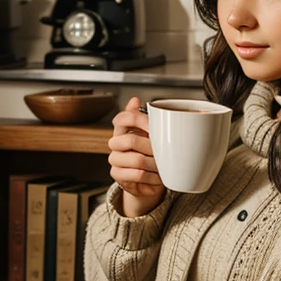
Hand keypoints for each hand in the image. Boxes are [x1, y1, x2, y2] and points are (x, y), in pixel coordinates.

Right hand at [108, 96, 165, 217]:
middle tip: (165, 152)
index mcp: (122, 129)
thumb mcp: (149, 134)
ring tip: (164, 166)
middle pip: (131, 140)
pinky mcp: (117, 175)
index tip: (156, 127)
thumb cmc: (148, 154)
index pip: (123, 118)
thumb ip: (145, 117)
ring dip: (155, 164)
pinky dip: (152, 177)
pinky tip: (158, 177)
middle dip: (152, 147)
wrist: (144, 180)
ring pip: (137, 160)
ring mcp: (115, 159)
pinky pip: (138, 175)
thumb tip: (134, 99)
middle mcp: (115, 143)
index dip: (140, 121)